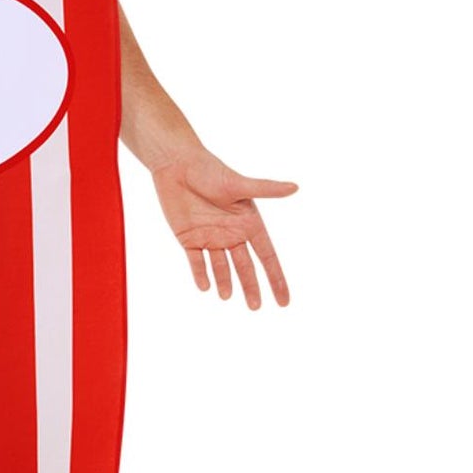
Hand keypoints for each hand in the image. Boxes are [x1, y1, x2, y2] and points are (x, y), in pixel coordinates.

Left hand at [149, 147, 295, 307]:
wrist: (177, 165)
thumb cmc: (211, 171)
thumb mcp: (238, 184)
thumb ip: (265, 189)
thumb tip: (295, 187)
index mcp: (249, 223)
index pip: (267, 256)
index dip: (276, 278)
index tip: (284, 300)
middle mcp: (232, 234)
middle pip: (245, 267)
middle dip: (251, 287)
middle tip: (256, 307)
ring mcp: (210, 238)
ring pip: (221, 268)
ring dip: (225, 282)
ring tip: (227, 296)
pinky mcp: (189, 239)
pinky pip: (197, 262)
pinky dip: (201, 274)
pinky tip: (205, 287)